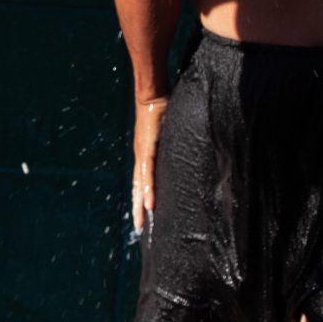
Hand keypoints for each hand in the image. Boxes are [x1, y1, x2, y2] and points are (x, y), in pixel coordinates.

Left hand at [132, 96, 169, 233]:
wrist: (152, 95)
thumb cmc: (161, 110)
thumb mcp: (168, 132)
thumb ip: (172, 144)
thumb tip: (185, 149)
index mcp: (145, 155)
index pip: (141, 180)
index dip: (141, 197)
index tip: (142, 214)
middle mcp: (141, 157)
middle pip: (137, 187)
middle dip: (137, 207)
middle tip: (138, 226)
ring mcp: (142, 154)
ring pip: (139, 184)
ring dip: (140, 203)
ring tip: (141, 220)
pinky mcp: (147, 149)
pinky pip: (147, 173)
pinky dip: (147, 188)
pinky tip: (148, 202)